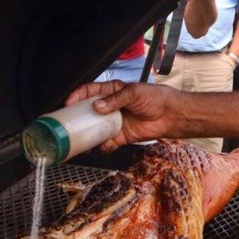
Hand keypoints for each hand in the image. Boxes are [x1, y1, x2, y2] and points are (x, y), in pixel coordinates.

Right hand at [65, 81, 182, 151]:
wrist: (171, 115)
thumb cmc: (155, 98)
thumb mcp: (134, 92)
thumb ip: (116, 99)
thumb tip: (97, 107)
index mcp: (111, 92)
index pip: (89, 92)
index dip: (77, 97)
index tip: (68, 104)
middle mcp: (110, 107)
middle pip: (88, 112)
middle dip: (77, 119)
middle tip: (67, 124)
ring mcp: (114, 122)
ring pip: (94, 130)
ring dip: (87, 136)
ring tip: (78, 141)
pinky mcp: (121, 136)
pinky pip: (106, 143)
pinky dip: (102, 146)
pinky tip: (101, 146)